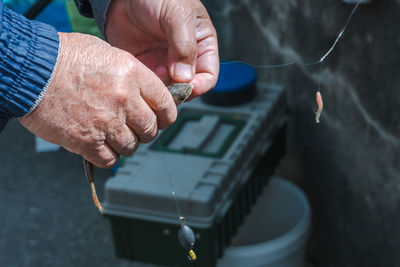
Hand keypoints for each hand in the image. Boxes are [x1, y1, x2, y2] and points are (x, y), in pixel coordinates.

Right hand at [19, 33, 176, 167]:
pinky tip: (101, 146)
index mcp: (132, 74)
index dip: (166, 116)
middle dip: (145, 131)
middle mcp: (123, 99)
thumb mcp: (108, 54)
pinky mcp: (86, 141)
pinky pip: (110, 160)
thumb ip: (132, 75)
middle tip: (135, 127)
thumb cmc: (66, 57)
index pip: (165, 104)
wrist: (29, 69)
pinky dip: (109, 156)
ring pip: (132, 146)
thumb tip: (148, 95)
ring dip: (126, 144)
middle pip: (151, 129)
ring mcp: (105, 122)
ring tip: (113, 134)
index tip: (162, 120)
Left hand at [105, 0, 218, 97]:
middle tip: (165, 88)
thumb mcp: (177, 15)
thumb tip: (185, 78)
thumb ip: (184, 46)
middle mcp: (185, 58)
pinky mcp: (146, 65)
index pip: (208, 76)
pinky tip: (140, 77)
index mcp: (202, 45)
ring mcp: (164, 63)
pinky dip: (146, 87)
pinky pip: (149, 84)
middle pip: (187, 87)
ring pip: (168, 89)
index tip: (186, 88)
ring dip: (161, 90)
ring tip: (150, 78)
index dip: (200, 85)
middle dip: (178, 91)